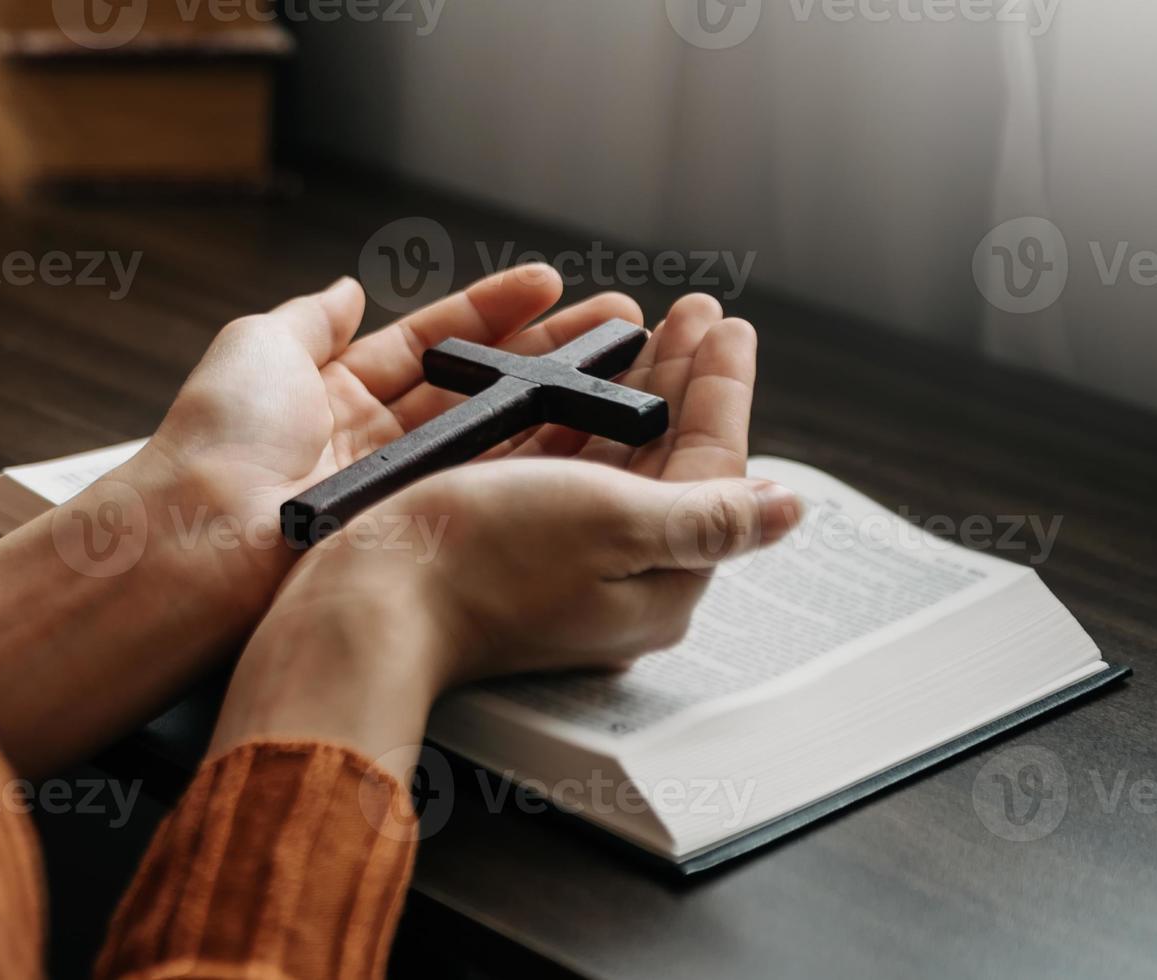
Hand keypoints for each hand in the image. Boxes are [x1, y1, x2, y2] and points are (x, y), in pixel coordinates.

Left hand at [118, 267, 644, 617]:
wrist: (202, 534)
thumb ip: (310, 318)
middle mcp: (371, 440)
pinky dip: (542, 458)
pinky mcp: (418, 531)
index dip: (490, 311)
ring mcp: (399, 489)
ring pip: (495, 436)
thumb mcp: (257, 347)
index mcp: (331, 391)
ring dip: (561, 401)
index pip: (429, 342)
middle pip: (476, 386)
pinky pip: (490, 487)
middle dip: (547, 353)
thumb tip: (345, 287)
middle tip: (618, 328)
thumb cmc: (217, 439)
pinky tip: (592, 431)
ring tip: (626, 372)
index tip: (550, 283)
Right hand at [204, 301, 799, 771]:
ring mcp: (557, 560)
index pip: (714, 471)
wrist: (367, 603)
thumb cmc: (483, 563)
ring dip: (634, 384)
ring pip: (614, 456)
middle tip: (695, 311)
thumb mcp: (616, 524)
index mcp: (659, 584)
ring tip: (644, 325)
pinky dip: (575, 409)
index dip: (723, 390)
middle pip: (668, 459)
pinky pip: (557, 464)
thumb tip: (789, 510)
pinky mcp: (505, 542)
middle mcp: (615, 575)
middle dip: (683, 377)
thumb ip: (709, 514)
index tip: (729, 326)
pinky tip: (574, 375)